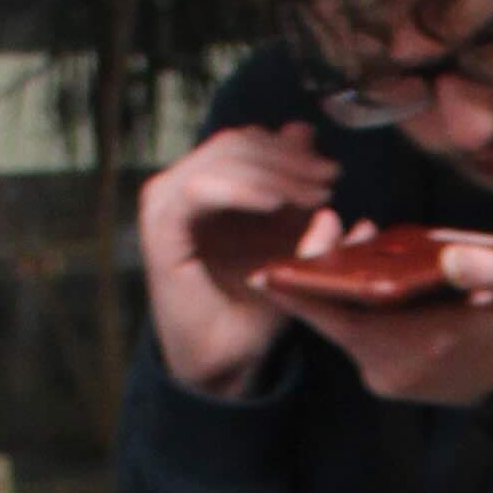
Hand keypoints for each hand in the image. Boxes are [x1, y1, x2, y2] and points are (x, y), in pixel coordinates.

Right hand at [137, 118, 338, 395]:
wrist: (226, 361)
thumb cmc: (256, 306)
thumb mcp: (288, 239)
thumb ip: (295, 191)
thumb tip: (304, 131)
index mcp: (209, 186)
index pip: (248, 142)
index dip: (291, 151)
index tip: (331, 173)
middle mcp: (182, 186)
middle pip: (238, 143)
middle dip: (288, 160)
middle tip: (327, 181)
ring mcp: (167, 201)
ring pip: (224, 158)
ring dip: (274, 173)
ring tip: (311, 196)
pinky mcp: (161, 225)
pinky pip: (200, 189)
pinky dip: (240, 190)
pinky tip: (276, 203)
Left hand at [258, 231, 492, 407]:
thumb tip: (453, 258)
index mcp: (417, 344)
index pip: (337, 316)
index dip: (299, 289)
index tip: (268, 266)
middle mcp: (391, 369)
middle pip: (330, 317)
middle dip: (319, 270)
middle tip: (326, 225)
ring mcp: (387, 377)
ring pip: (341, 323)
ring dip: (338, 283)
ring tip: (355, 237)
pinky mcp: (388, 376)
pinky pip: (356, 332)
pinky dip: (354, 299)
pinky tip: (370, 265)